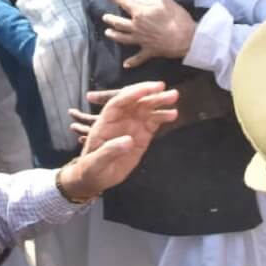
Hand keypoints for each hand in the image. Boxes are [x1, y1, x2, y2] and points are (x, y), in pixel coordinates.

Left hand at [57, 82, 178, 199]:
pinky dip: (163, 117)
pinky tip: (173, 114)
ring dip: (159, 101)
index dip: (131, 94)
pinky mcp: (142, 136)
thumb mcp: (96, 163)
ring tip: (174, 96)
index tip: (145, 89)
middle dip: (148, 93)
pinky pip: (153, 122)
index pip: (118, 103)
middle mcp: (120, 120)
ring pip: (146, 109)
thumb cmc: (91, 169)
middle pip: (134, 102)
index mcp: (105, 122)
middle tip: (162, 87)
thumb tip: (128, 140)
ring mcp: (132, 127)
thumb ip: (110, 151)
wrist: (96, 179)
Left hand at [101, 0, 195, 67]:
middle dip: (110, 19)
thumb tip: (137, 1)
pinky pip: (138, 58)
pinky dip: (131, 62)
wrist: (186, 38)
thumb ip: (148, 1)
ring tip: (107, 33)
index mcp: (140, 13)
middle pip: (119, 23)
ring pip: (123, 38)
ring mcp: (141, 40)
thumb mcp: (164, 3)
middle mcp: (137, 27)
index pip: (124, 3)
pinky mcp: (149, 51)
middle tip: (105, 17)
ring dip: (114, 35)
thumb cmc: (177, 18)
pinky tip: (125, 65)